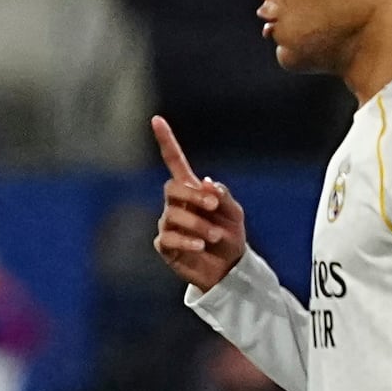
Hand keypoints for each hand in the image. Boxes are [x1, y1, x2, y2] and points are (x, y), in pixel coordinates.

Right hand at [150, 114, 246, 291]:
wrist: (228, 270)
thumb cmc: (231, 238)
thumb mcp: (234, 213)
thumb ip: (222, 195)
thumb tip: (203, 183)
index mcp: (192, 191)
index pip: (174, 162)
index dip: (166, 141)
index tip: (157, 120)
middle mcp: (176, 205)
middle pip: (172, 189)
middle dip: (193, 196)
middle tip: (213, 206)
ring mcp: (168, 224)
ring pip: (173, 215)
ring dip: (198, 224)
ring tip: (215, 236)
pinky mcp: (165, 245)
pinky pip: (168, 237)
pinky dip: (186, 240)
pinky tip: (201, 245)